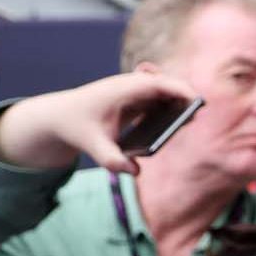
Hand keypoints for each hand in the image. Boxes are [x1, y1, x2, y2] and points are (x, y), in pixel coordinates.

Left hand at [0, 70, 197, 172]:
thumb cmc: (76, 127)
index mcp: (120, 90)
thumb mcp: (92, 146)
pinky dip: (169, 105)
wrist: (59, 116)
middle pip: (165, 83)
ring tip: (188, 119)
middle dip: (183, 96)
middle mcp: (129, 85)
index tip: (196, 101)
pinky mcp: (134, 97)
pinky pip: (158, 97)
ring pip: (164, 89)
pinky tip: (174, 121)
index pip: (156, 82)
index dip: (179, 89)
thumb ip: (112, 160)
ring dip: (178, 101)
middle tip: (195, 115)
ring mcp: (132, 89)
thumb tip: (135, 173)